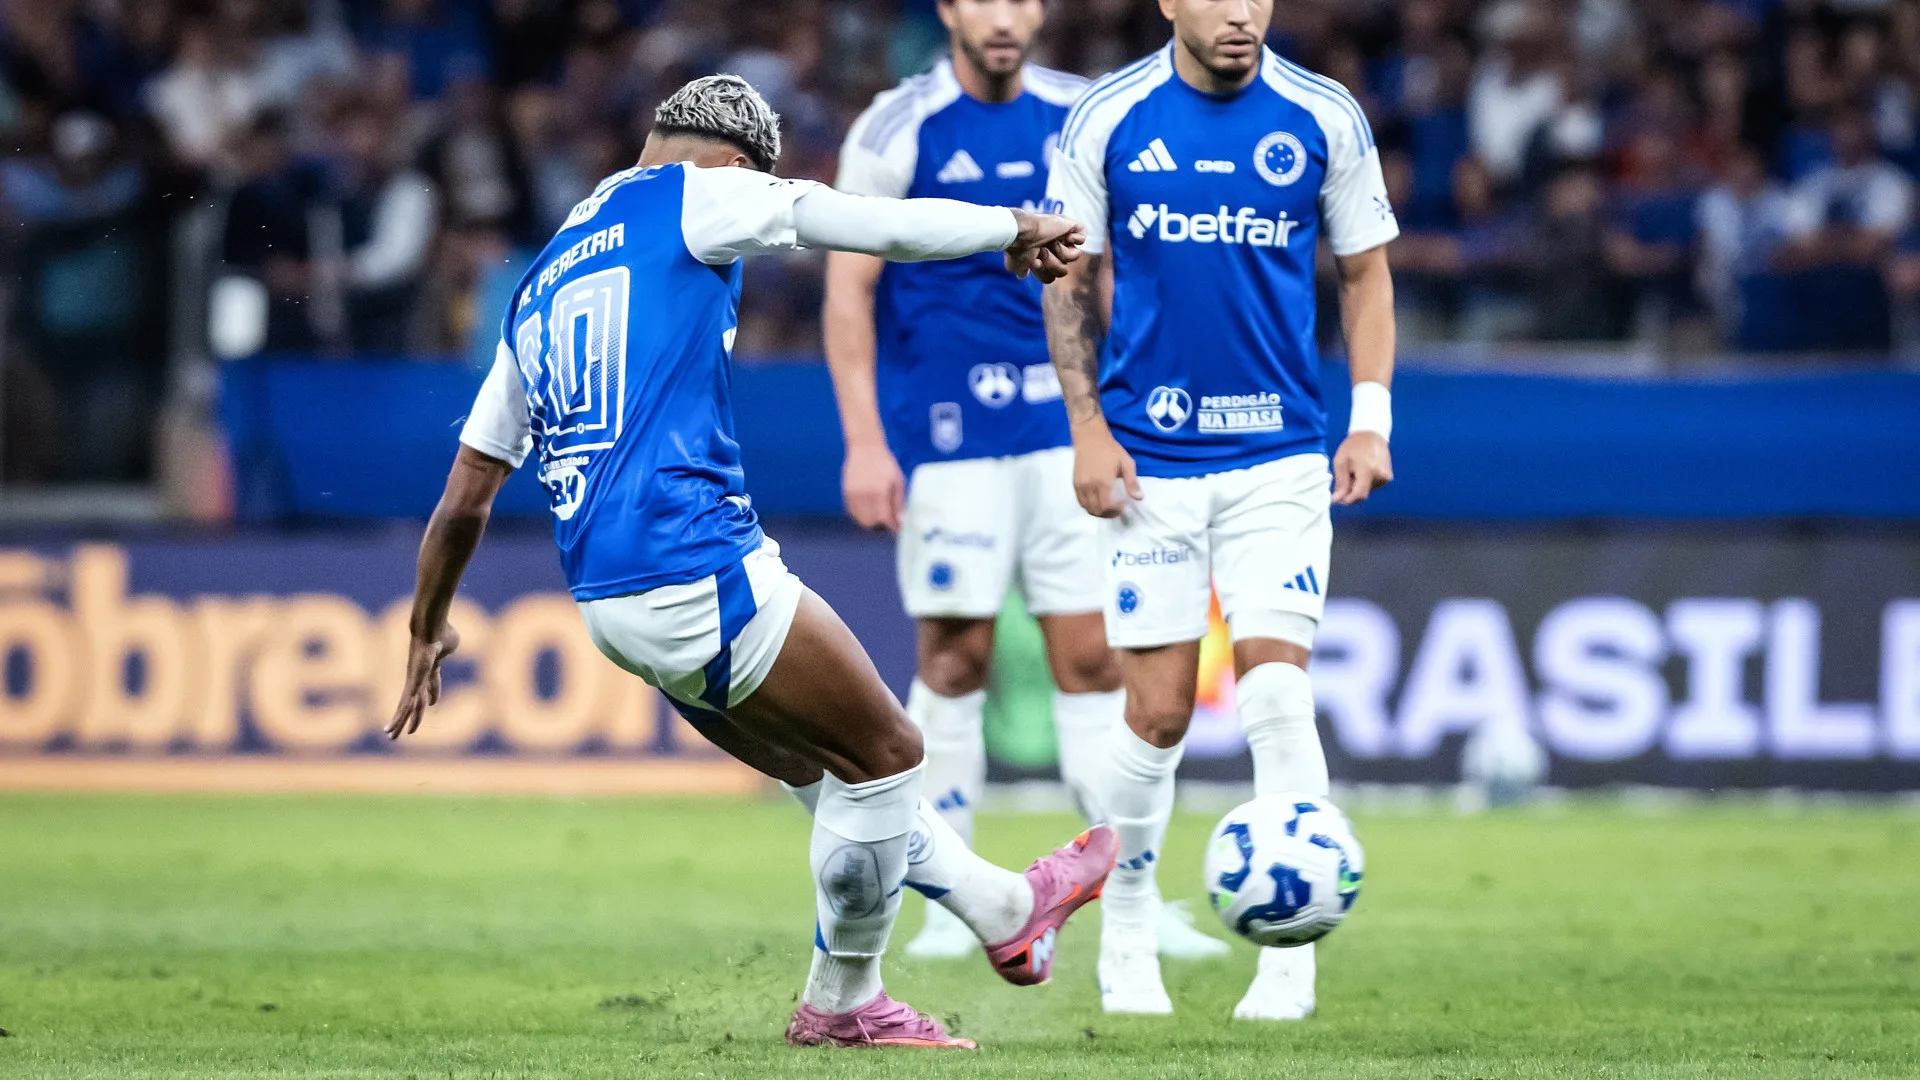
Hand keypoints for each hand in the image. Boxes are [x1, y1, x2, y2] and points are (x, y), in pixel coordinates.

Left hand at [386, 624, 459, 739]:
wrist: (432, 626)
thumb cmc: (443, 631)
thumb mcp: (450, 644)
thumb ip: (447, 649)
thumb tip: (447, 646)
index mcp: (430, 668)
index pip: (429, 685)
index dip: (433, 695)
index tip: (433, 704)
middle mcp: (418, 676)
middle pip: (412, 701)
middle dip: (406, 717)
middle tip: (397, 732)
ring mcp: (414, 679)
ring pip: (407, 705)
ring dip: (400, 721)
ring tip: (392, 736)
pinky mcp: (413, 681)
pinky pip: (409, 700)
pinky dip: (404, 713)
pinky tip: (400, 723)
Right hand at [842, 440, 904, 531]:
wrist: (865, 448)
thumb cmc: (885, 464)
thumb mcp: (898, 481)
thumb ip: (898, 503)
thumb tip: (901, 522)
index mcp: (879, 492)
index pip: (884, 519)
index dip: (892, 526)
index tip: (897, 527)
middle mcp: (864, 495)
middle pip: (870, 523)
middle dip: (880, 526)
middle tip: (888, 521)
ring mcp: (853, 495)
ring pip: (860, 519)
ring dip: (870, 521)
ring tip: (878, 514)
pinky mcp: (846, 493)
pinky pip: (852, 512)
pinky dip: (861, 515)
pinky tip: (869, 508)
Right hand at [1005, 211, 1086, 283]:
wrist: (1023, 231)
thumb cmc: (1018, 247)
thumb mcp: (1015, 264)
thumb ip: (1021, 269)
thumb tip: (1022, 275)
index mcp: (1041, 256)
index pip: (1050, 276)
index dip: (1043, 274)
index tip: (1035, 263)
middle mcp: (1051, 248)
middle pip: (1062, 270)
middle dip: (1053, 264)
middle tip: (1043, 252)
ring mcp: (1061, 237)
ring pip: (1073, 257)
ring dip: (1062, 253)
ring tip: (1052, 243)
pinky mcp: (1070, 227)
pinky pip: (1082, 238)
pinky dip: (1076, 239)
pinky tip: (1066, 236)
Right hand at [1071, 421, 1141, 517]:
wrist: (1089, 438)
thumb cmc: (1110, 449)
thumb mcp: (1126, 463)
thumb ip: (1132, 482)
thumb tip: (1139, 498)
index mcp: (1103, 482)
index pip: (1107, 506)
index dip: (1116, 510)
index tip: (1124, 506)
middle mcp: (1089, 486)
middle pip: (1097, 510)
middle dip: (1108, 514)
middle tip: (1117, 509)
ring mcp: (1080, 486)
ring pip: (1088, 508)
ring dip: (1099, 512)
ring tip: (1108, 507)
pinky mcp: (1075, 484)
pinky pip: (1081, 502)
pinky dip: (1090, 506)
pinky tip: (1098, 501)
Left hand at [1332, 431, 1393, 504]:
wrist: (1371, 434)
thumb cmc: (1353, 446)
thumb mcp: (1340, 462)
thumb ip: (1341, 482)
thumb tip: (1337, 500)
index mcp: (1368, 470)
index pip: (1359, 495)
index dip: (1347, 500)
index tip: (1337, 499)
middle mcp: (1381, 476)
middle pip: (1362, 494)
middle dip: (1351, 491)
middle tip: (1345, 477)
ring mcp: (1386, 477)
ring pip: (1367, 491)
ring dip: (1358, 486)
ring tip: (1355, 470)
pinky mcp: (1388, 478)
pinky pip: (1372, 486)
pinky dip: (1365, 482)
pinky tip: (1362, 470)